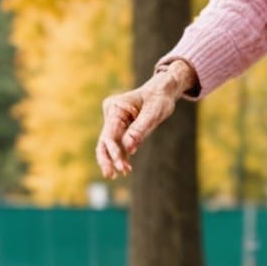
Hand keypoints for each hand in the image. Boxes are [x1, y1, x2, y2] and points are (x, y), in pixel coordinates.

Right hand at [96, 62, 193, 178]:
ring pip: (109, 143)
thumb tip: (129, 149)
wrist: (162, 90)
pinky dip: (121, 154)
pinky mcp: (119, 125)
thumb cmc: (159, 99)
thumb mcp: (153, 114)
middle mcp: (111, 113)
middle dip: (108, 159)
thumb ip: (140, 130)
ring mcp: (113, 119)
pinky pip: (117, 142)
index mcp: (116, 108)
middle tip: (110, 176)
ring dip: (115, 159)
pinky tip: (126, 167)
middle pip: (104, 140)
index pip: (110, 134)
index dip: (114, 152)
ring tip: (124, 173)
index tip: (121, 167)